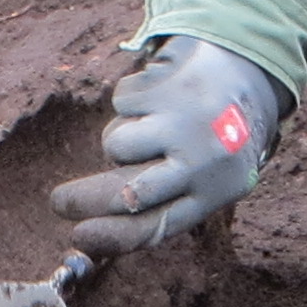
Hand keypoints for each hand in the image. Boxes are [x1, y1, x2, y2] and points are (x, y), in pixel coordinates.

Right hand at [49, 36, 284, 256]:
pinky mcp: (166, 87)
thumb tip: (96, 227)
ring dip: (122, 138)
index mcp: (211, 194)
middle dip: (83, 201)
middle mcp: (197, 163)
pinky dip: (132, 101)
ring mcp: (179, 123)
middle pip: (124, 194)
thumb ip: (166, 201)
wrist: (248, 69)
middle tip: (58, 203)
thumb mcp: (210, 177)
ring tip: (151, 127)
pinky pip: (121, 103)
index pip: (153, 227)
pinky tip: (161, 97)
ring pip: (116, 144)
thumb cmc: (218, 137)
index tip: (77, 236)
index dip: (109, 237)